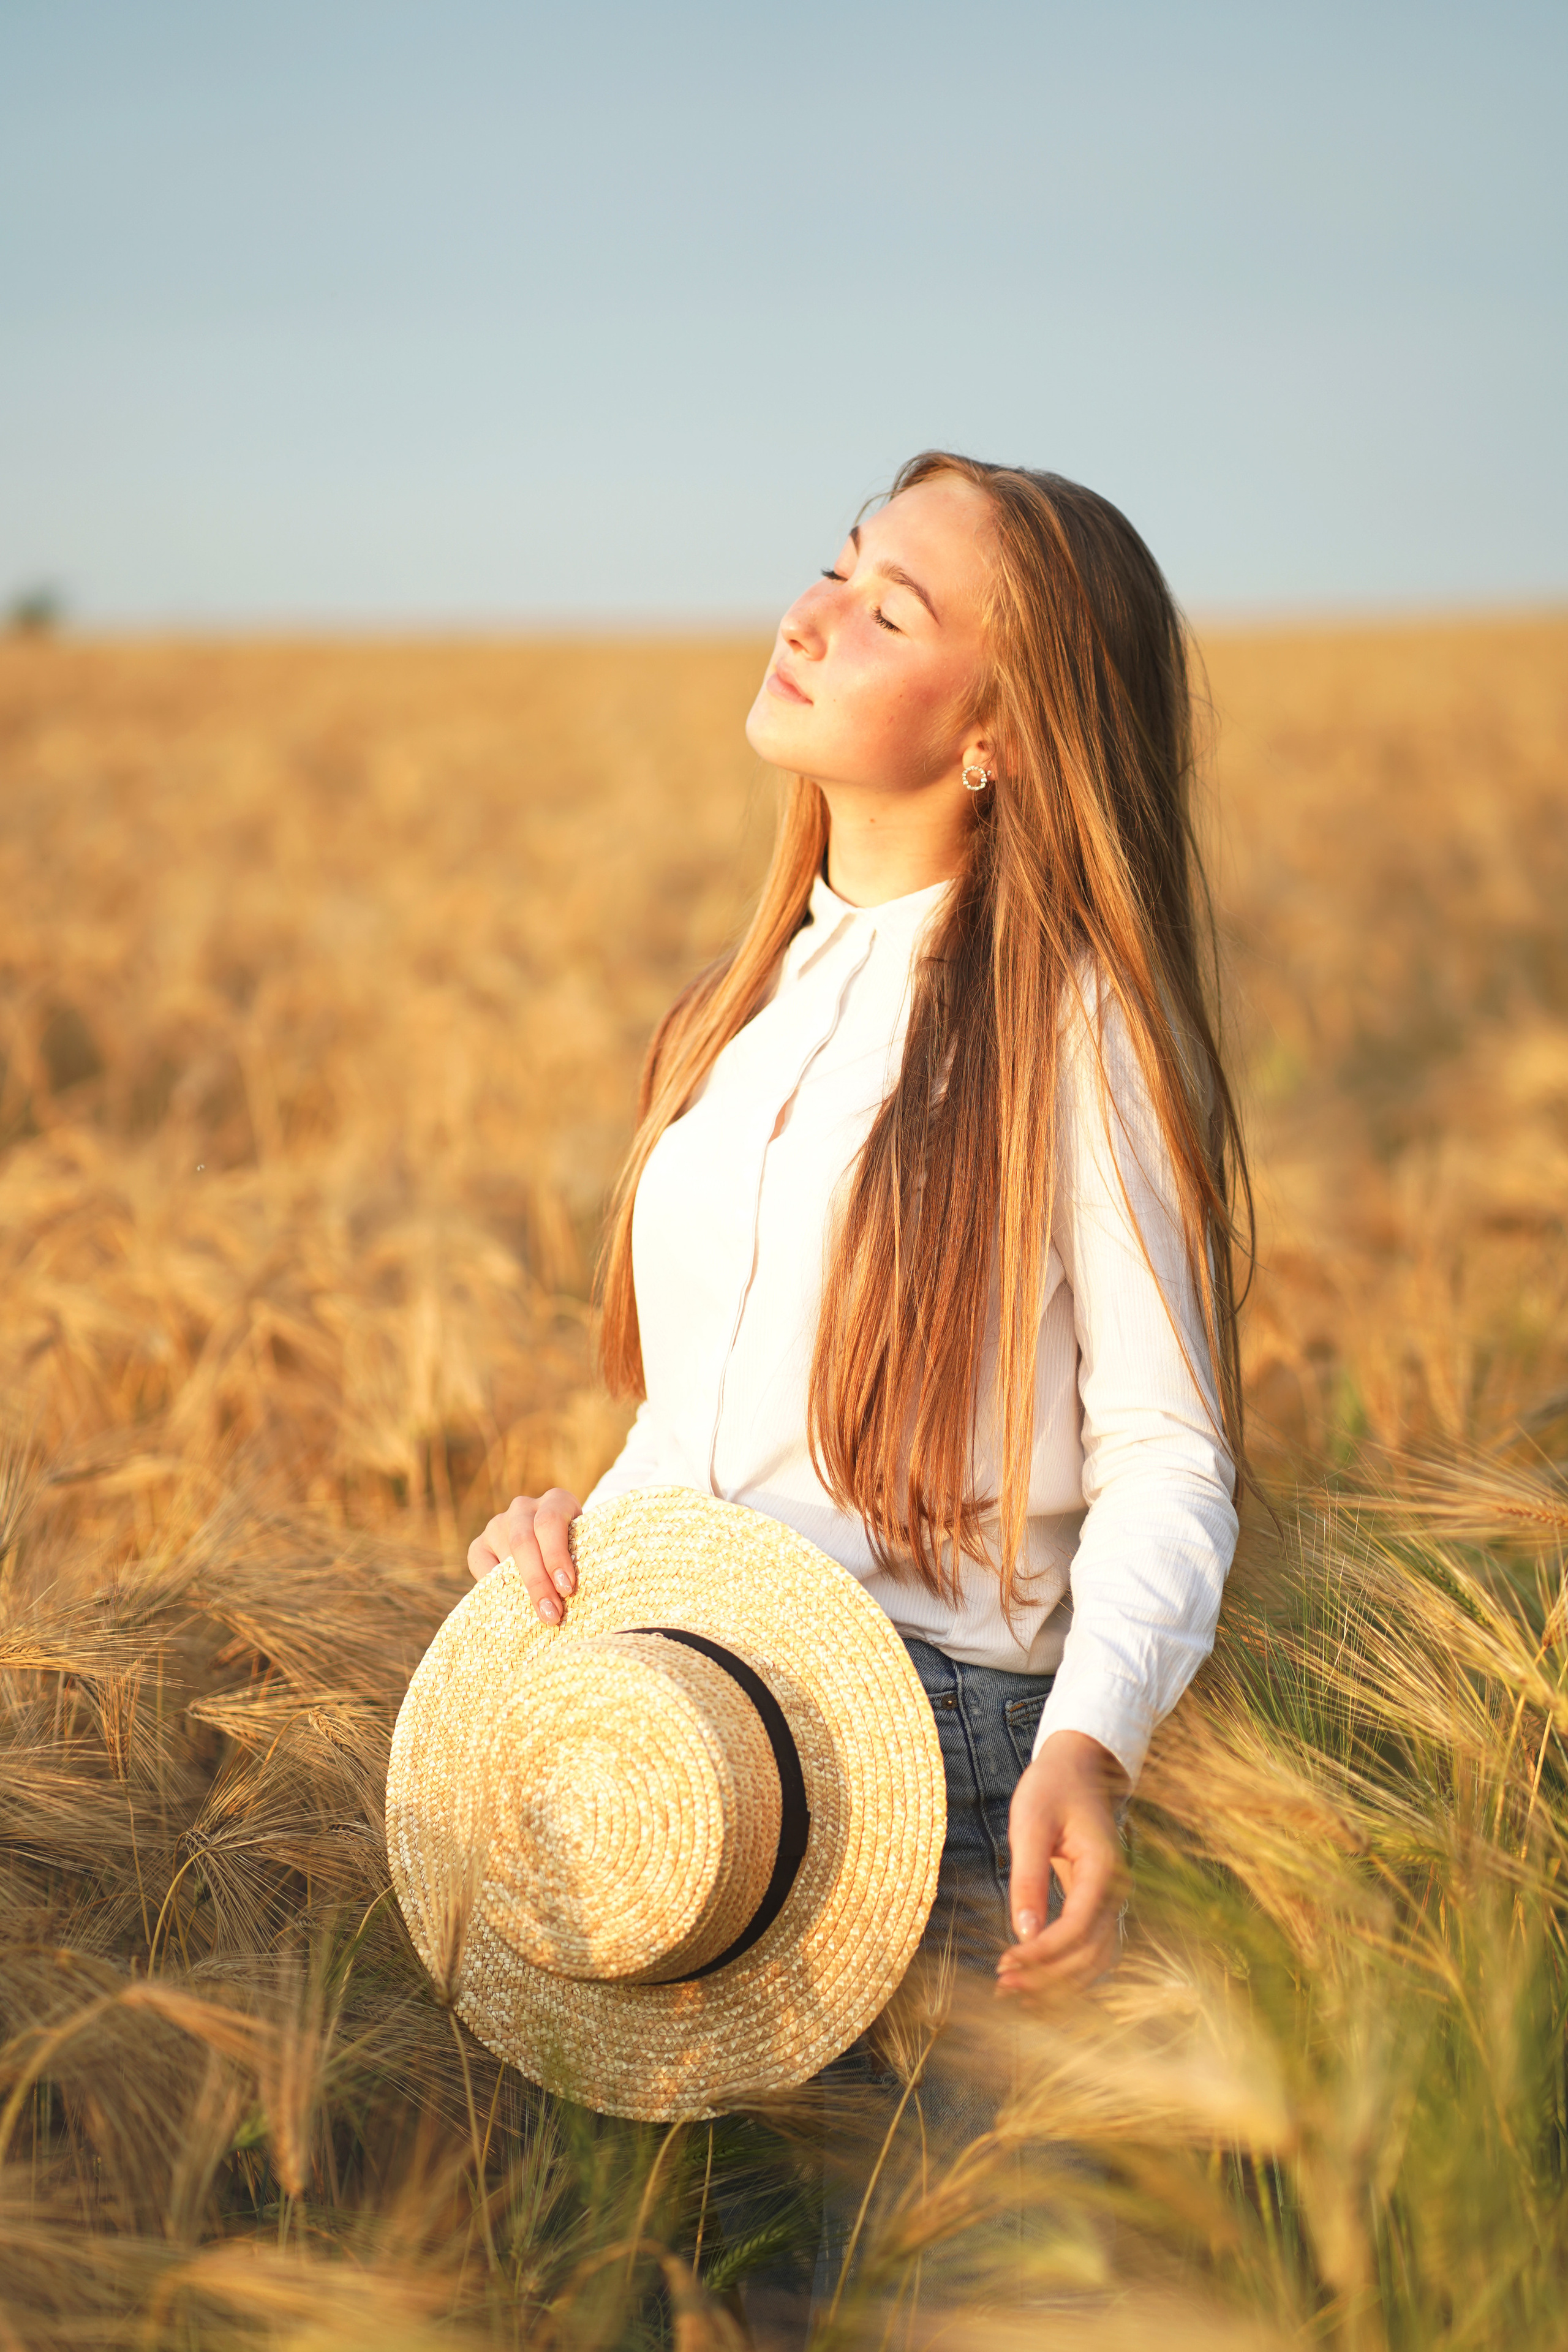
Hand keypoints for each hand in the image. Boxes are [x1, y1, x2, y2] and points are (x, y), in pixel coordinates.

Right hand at [467, 1489, 582, 1623]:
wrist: (552, 1545)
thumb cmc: (577, 1551)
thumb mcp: (584, 1548)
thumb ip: (583, 1562)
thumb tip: (582, 1602)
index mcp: (557, 1501)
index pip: (550, 1523)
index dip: (556, 1556)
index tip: (567, 1588)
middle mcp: (524, 1508)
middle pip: (524, 1541)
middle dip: (538, 1581)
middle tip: (552, 1613)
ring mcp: (499, 1523)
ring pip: (505, 1554)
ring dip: (520, 1587)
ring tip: (535, 1615)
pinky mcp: (480, 1543)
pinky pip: (481, 1563)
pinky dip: (494, 1585)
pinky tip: (509, 1604)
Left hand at [997, 1730, 1128, 2000]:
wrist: (1078, 1767)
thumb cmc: (1051, 1788)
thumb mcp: (1030, 1824)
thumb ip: (1029, 1877)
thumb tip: (1024, 1932)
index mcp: (1102, 1869)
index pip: (1077, 1929)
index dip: (1042, 1954)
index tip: (1004, 1965)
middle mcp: (1115, 1891)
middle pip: (1090, 1955)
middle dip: (1048, 1977)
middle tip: (1002, 1986)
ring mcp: (1111, 1899)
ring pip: (1095, 1959)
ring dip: (1058, 1981)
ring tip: (1013, 1990)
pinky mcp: (1098, 1902)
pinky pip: (1090, 1947)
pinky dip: (1066, 1968)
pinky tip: (1033, 1975)